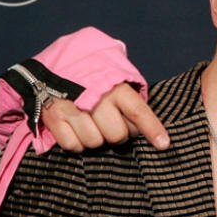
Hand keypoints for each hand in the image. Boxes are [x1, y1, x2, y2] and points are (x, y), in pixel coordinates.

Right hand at [42, 83, 168, 151]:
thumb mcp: (116, 81)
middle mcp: (95, 98)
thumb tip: (146, 125)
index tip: (164, 145)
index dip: (152, 129)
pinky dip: (76, 143)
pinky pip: (73, 146)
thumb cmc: (93, 82)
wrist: (52, 70)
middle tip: (110, 124)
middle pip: (117, 135)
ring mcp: (72, 108)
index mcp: (116, 88)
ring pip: (95, 142)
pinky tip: (76, 129)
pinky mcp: (54, 118)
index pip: (138, 111)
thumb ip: (132, 100)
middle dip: (117, 135)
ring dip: (96, 139)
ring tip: (91, 124)